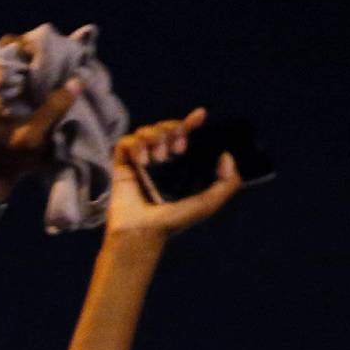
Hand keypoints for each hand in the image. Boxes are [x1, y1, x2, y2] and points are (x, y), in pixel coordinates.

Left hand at [0, 60, 79, 201]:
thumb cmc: (8, 163)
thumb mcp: (32, 139)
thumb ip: (53, 110)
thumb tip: (78, 80)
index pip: (3, 49)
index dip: (29, 46)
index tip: (50, 54)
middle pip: (4, 52)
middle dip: (30, 53)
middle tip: (52, 60)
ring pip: (5, 63)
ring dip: (27, 64)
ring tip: (48, 69)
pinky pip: (4, 77)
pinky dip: (22, 76)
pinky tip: (38, 81)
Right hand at [104, 111, 243, 239]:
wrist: (143, 233)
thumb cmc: (172, 223)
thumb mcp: (207, 205)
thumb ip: (226, 184)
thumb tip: (227, 157)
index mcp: (177, 166)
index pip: (184, 136)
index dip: (191, 122)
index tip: (200, 116)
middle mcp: (159, 162)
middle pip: (165, 127)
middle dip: (173, 129)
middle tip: (179, 148)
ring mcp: (140, 162)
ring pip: (145, 131)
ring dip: (154, 136)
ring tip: (158, 158)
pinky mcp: (122, 165)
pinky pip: (125, 142)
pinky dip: (135, 145)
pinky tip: (142, 161)